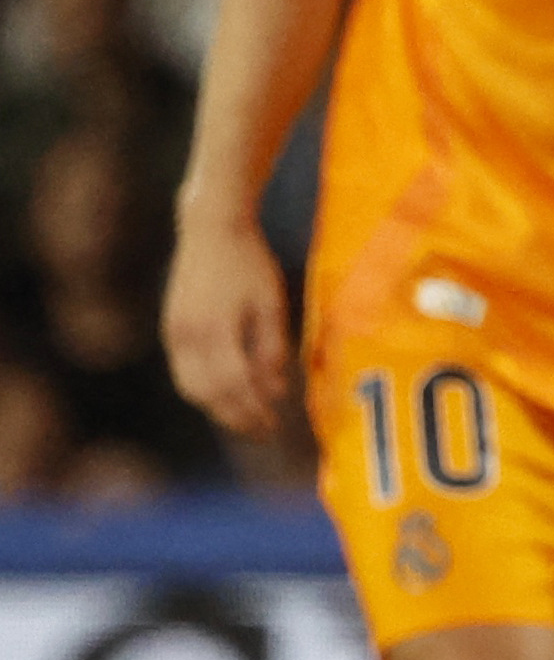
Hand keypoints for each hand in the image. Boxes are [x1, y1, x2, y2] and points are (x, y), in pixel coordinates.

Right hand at [162, 211, 294, 434]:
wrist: (211, 229)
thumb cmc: (251, 264)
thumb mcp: (272, 305)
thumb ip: (272, 349)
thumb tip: (276, 392)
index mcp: (215, 329)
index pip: (234, 385)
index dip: (254, 410)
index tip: (275, 425)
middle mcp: (187, 335)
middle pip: (207, 393)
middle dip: (236, 417)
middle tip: (264, 431)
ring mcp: (173, 332)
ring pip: (190, 387)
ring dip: (217, 408)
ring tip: (247, 419)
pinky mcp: (170, 328)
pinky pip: (184, 371)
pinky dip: (204, 390)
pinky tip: (227, 394)